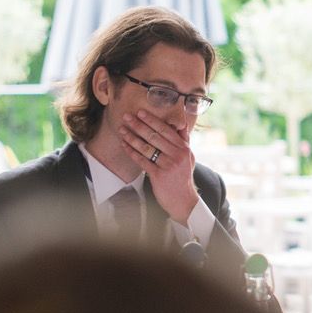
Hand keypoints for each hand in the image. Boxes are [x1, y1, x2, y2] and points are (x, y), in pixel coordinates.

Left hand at [119, 110, 198, 224]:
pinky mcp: (158, 175)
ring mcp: (168, 165)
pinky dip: (132, 152)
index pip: (166, 130)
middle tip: (127, 117)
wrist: (183, 200)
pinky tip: (124, 145)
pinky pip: (142, 161)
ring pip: (146, 147)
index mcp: (184, 149)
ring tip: (122, 129)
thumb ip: (184, 140)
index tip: (141, 113)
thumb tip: (181, 123)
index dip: (152, 120)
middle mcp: (177, 155)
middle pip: (155, 136)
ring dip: (132, 137)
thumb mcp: (189, 157)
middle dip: (139, 125)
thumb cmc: (183, 178)